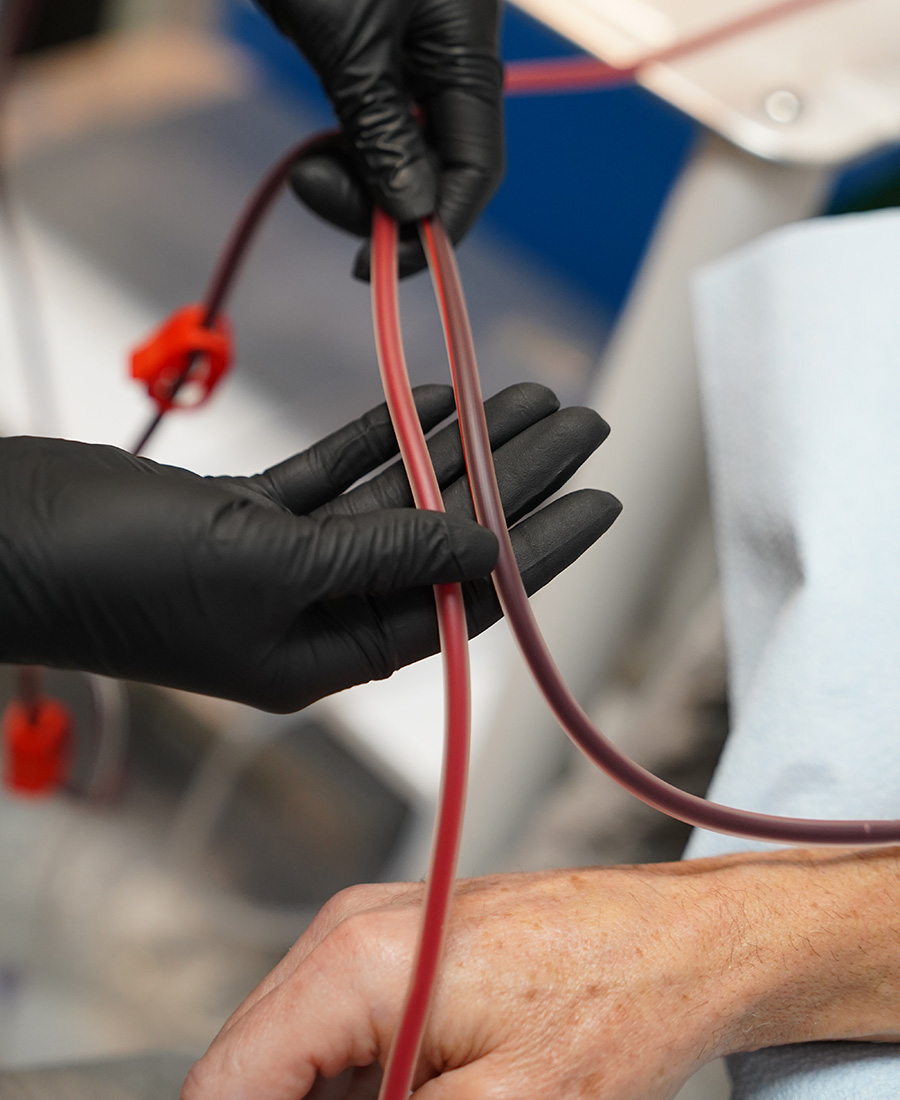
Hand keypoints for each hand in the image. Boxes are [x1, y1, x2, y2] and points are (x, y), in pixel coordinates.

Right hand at [0, 383, 618, 710]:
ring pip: (395, 500)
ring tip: (531, 396)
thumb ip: (383, 560)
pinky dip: (385, 435)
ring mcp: (282, 563)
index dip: (537, 549)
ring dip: (460, 448)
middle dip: (516, 482)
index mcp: (327, 656)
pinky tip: (437, 399)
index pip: (460, 602)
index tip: (603, 499)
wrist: (1, 535)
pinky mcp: (248, 514)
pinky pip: (338, 472)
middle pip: (441, 544)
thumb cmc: (118, 571)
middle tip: (585, 425)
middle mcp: (315, 615)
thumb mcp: (265, 569)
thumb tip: (490, 551)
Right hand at [183, 850, 899, 1099]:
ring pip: (294, 1057)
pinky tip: (424, 1093)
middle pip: (253, 1068)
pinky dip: (356, 1087)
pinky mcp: (399, 952)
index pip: (225, 1079)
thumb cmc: (615, 1002)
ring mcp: (370, 935)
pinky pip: (338, 1036)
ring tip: (433, 1098)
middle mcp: (347, 932)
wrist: (681, 943)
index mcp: (355, 958)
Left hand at [256, 0, 502, 277]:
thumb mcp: (349, 44)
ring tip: (305, 171)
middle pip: (438, 166)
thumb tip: (413, 212)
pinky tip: (316, 153)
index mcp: (467, 50)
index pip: (476, 166)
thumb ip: (382, 128)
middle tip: (312, 191)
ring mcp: (416, 57)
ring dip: (356, 179)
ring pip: (402, 152)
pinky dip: (348, 150)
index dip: (435, 227)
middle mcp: (452, 59)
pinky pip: (376, 126)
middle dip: (380, 201)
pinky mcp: (377, 55)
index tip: (380, 265)